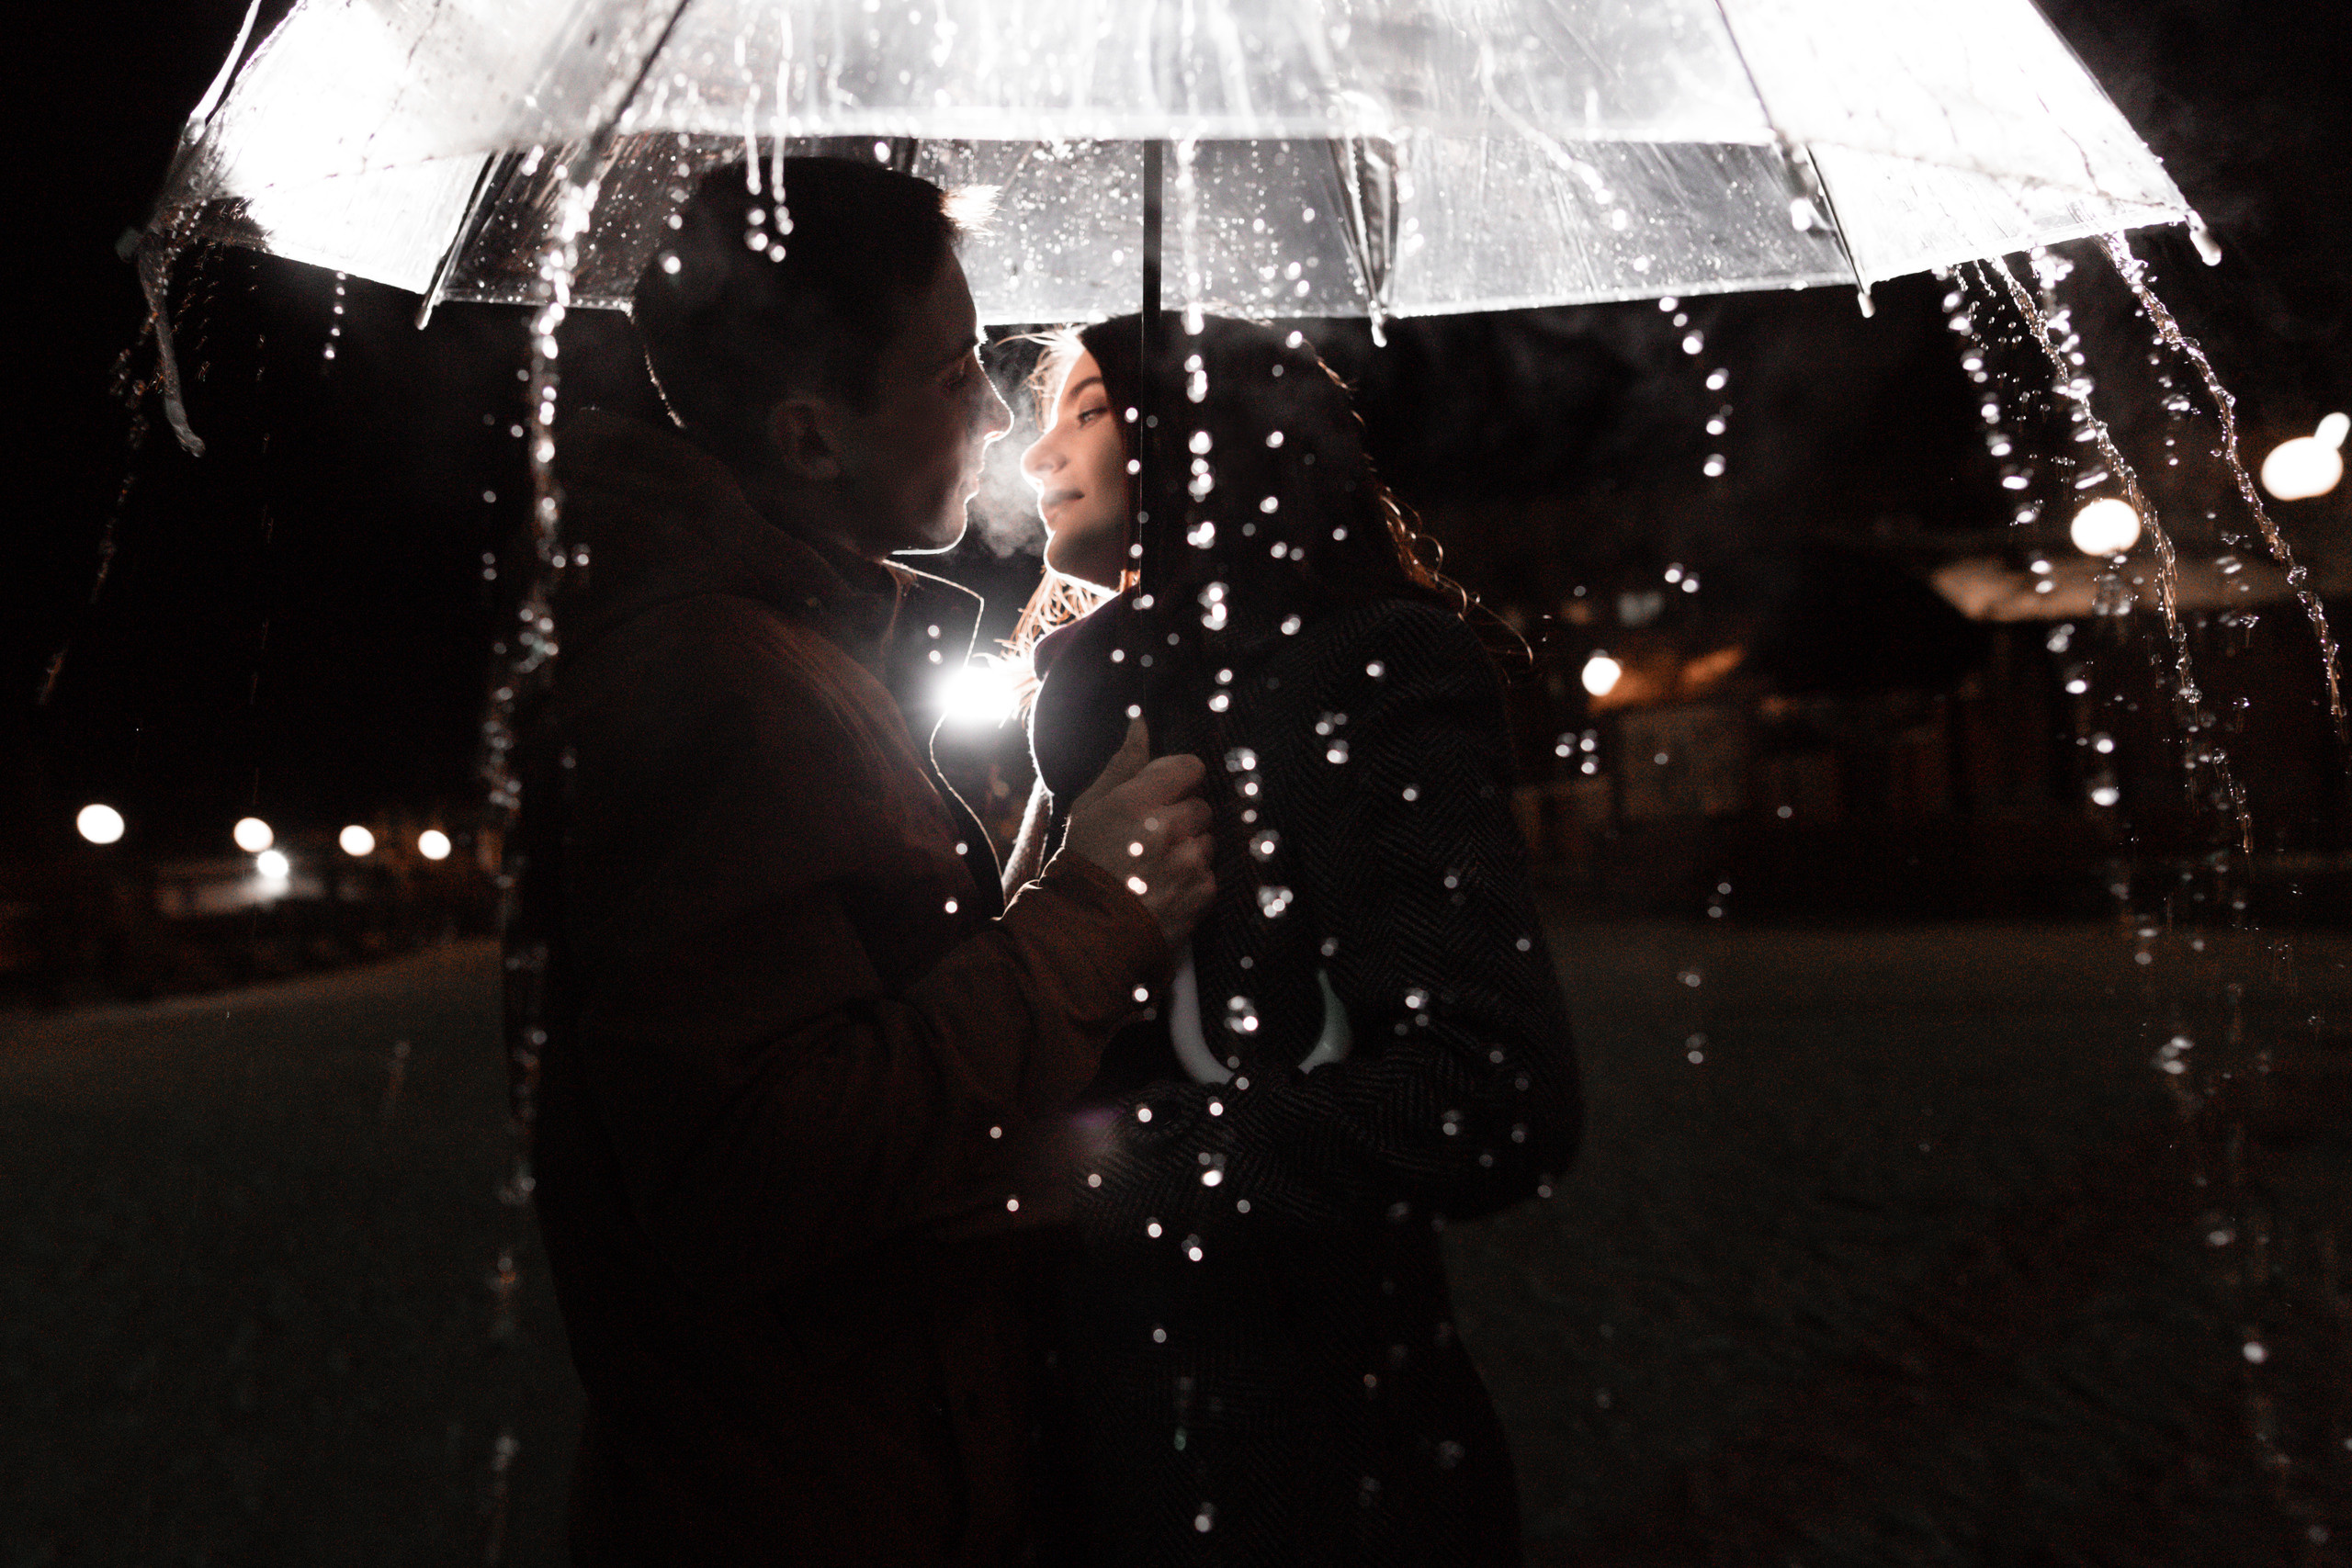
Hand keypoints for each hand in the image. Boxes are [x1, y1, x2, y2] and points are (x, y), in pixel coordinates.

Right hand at [1060, 719, 1215, 949]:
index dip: (1180, 779)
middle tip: (1150, 839)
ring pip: (1207, 841)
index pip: (1190, 768)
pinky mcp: (1202, 894)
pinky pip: (1210, 875)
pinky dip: (1193, 881)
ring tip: (1155, 867)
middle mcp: (1169, 828)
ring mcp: (1189, 863)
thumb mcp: (1090, 807)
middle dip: (1181, 819)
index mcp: (1139, 801)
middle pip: (1200, 807)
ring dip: (1189, 850)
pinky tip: (1164, 889)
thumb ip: (1122, 765)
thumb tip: (1141, 725)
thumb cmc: (1083, 863)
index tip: (1166, 794)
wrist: (1086, 930)